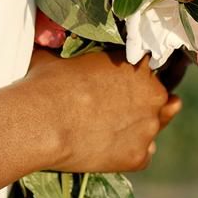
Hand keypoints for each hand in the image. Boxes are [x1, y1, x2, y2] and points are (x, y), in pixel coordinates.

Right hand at [25, 45, 182, 173]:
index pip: (148, 66)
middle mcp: (153, 94)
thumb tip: (58, 40)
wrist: (40, 124)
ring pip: (151, 127)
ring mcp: (149, 128)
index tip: (119, 81)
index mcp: (138, 63)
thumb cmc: (47, 83)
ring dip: (136, 127)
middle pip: (157, 97)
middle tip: (114, 106)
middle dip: (140, 101)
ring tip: (107, 128)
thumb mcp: (63, 56)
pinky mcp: (139, 157)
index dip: (133, 74)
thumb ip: (78, 52)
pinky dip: (128, 152)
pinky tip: (105, 148)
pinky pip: (142, 154)